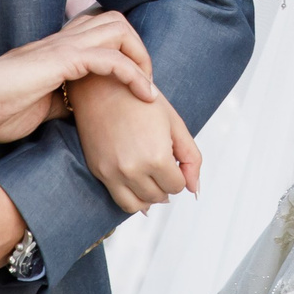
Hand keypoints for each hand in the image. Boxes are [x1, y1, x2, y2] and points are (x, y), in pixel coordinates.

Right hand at [0, 8, 155, 143]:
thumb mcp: (39, 109)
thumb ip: (61, 103)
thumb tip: (78, 112)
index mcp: (56, 51)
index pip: (100, 33)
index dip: (124, 53)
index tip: (136, 86)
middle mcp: (62, 41)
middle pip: (114, 20)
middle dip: (138, 47)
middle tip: (145, 81)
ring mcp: (63, 47)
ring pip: (117, 27)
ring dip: (140, 55)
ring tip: (147, 87)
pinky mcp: (62, 61)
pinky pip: (111, 58)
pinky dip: (134, 74)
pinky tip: (144, 95)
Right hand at [69, 74, 201, 213]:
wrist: (101, 87)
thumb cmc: (139, 99)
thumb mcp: (174, 123)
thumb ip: (190, 158)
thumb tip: (194, 188)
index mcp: (156, 156)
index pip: (177, 186)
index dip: (179, 174)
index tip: (173, 160)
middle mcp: (133, 169)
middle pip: (159, 196)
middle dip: (165, 184)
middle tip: (163, 166)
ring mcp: (113, 173)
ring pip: (139, 205)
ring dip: (150, 196)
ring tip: (151, 179)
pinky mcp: (99, 172)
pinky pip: (119, 201)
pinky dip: (132, 199)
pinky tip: (137, 185)